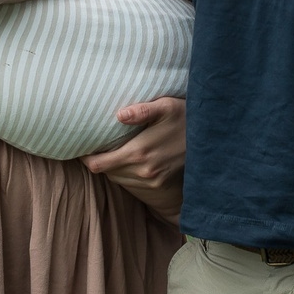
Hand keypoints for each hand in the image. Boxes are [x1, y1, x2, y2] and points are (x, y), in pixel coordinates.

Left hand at [84, 95, 185, 220]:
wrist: (212, 143)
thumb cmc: (186, 118)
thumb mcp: (166, 107)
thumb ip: (142, 110)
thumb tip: (119, 115)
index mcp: (139, 152)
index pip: (99, 164)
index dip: (86, 158)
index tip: (80, 148)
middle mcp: (142, 172)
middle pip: (106, 173)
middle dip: (98, 162)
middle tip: (92, 148)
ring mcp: (151, 182)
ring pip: (117, 180)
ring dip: (111, 169)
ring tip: (107, 153)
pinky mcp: (158, 186)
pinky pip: (130, 184)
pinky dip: (123, 174)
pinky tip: (126, 161)